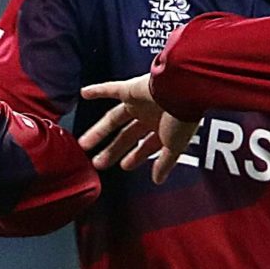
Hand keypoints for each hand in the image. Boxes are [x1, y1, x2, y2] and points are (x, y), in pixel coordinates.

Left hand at [78, 77, 199, 182]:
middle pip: (126, 136)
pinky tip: (84, 94)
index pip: (145, 146)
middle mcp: (151, 115)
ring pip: (114, 119)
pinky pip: (110, 89)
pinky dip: (97, 90)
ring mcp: (140, 102)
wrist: (185, 88)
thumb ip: (165, 163)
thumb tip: (158, 180)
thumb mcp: (175, 146)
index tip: (124, 166)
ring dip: (99, 132)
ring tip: (84, 144)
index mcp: (164, 128)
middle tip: (98, 163)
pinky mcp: (131, 89)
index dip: (135, 157)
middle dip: (112, 151)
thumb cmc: (185, 114)